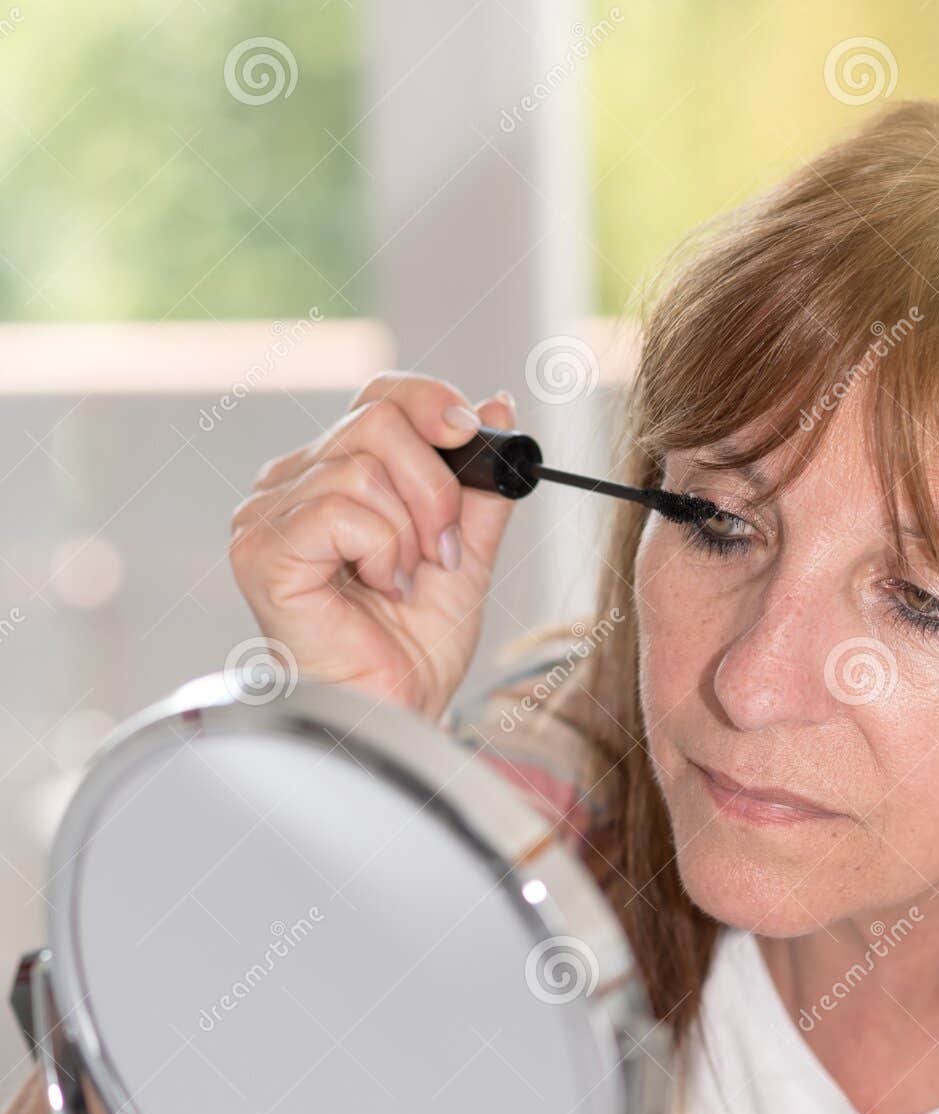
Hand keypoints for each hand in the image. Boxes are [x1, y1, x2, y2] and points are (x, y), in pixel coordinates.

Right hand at [229, 372, 519, 720]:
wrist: (398, 709)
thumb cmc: (415, 648)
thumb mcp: (467, 552)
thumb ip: (479, 486)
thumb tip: (496, 404)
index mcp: (333, 475)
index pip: (378, 397)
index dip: (431, 405)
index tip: (472, 439)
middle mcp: (291, 484)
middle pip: (377, 420)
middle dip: (436, 489)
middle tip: (443, 550)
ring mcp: (267, 515)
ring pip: (362, 468)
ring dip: (410, 533)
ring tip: (403, 582)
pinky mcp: (261, 550)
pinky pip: (340, 510)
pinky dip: (381, 551)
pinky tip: (378, 589)